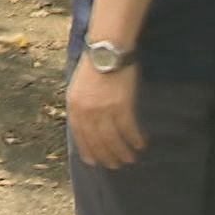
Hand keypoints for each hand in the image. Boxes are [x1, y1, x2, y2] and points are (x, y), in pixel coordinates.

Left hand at [66, 54, 145, 169]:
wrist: (108, 49)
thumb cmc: (94, 66)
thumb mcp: (78, 87)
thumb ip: (81, 107)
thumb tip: (87, 127)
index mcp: (74, 107)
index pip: (80, 136)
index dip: (88, 151)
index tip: (95, 162)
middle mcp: (87, 112)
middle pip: (97, 141)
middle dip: (107, 156)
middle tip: (116, 165)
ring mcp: (104, 110)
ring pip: (113, 139)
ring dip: (122, 152)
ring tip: (129, 159)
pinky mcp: (122, 106)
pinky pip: (129, 129)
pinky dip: (134, 139)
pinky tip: (140, 144)